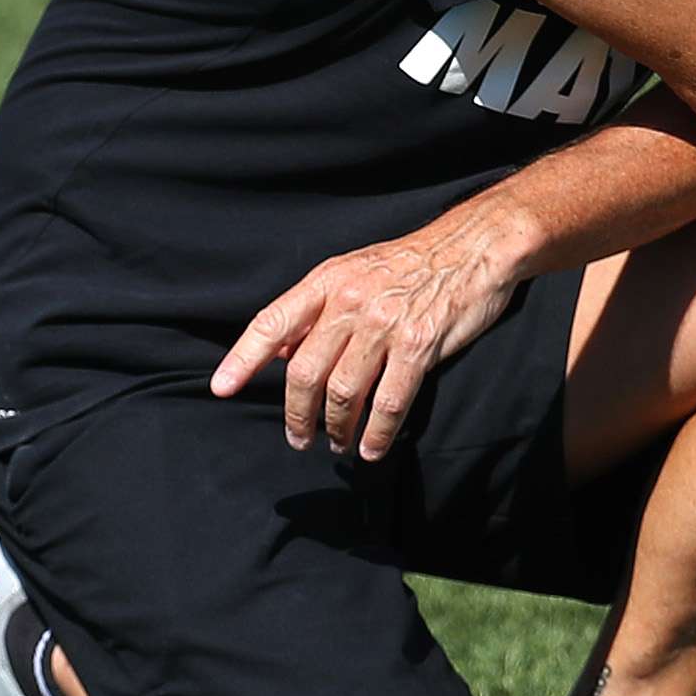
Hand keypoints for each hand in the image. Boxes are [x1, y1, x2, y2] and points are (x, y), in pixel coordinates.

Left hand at [212, 210, 531, 456]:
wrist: (474, 247)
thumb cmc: (410, 264)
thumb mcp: (352, 272)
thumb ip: (316, 312)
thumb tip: (281, 352)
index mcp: (327, 282)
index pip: (272, 323)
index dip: (242, 358)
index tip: (221, 388)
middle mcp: (350, 301)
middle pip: (305, 372)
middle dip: (297, 415)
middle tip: (299, 439)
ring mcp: (384, 324)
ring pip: (343, 392)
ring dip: (336, 428)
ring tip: (336, 444)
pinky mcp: (419, 345)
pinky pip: (388, 403)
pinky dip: (376, 434)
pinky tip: (372, 449)